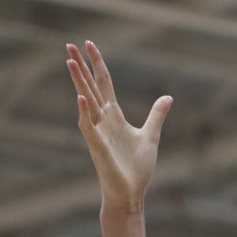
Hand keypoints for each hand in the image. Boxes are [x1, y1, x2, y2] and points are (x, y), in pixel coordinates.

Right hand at [67, 40, 170, 213]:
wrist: (130, 193)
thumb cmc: (137, 168)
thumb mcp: (151, 135)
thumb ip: (157, 115)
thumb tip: (168, 98)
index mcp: (114, 115)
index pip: (104, 83)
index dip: (97, 63)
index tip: (89, 44)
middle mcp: (103, 120)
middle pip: (90, 86)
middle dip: (80, 66)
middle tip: (68, 44)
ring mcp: (98, 132)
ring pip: (86, 101)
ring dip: (78, 82)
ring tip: (69, 62)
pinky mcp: (98, 147)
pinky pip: (89, 126)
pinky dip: (85, 112)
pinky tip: (80, 97)